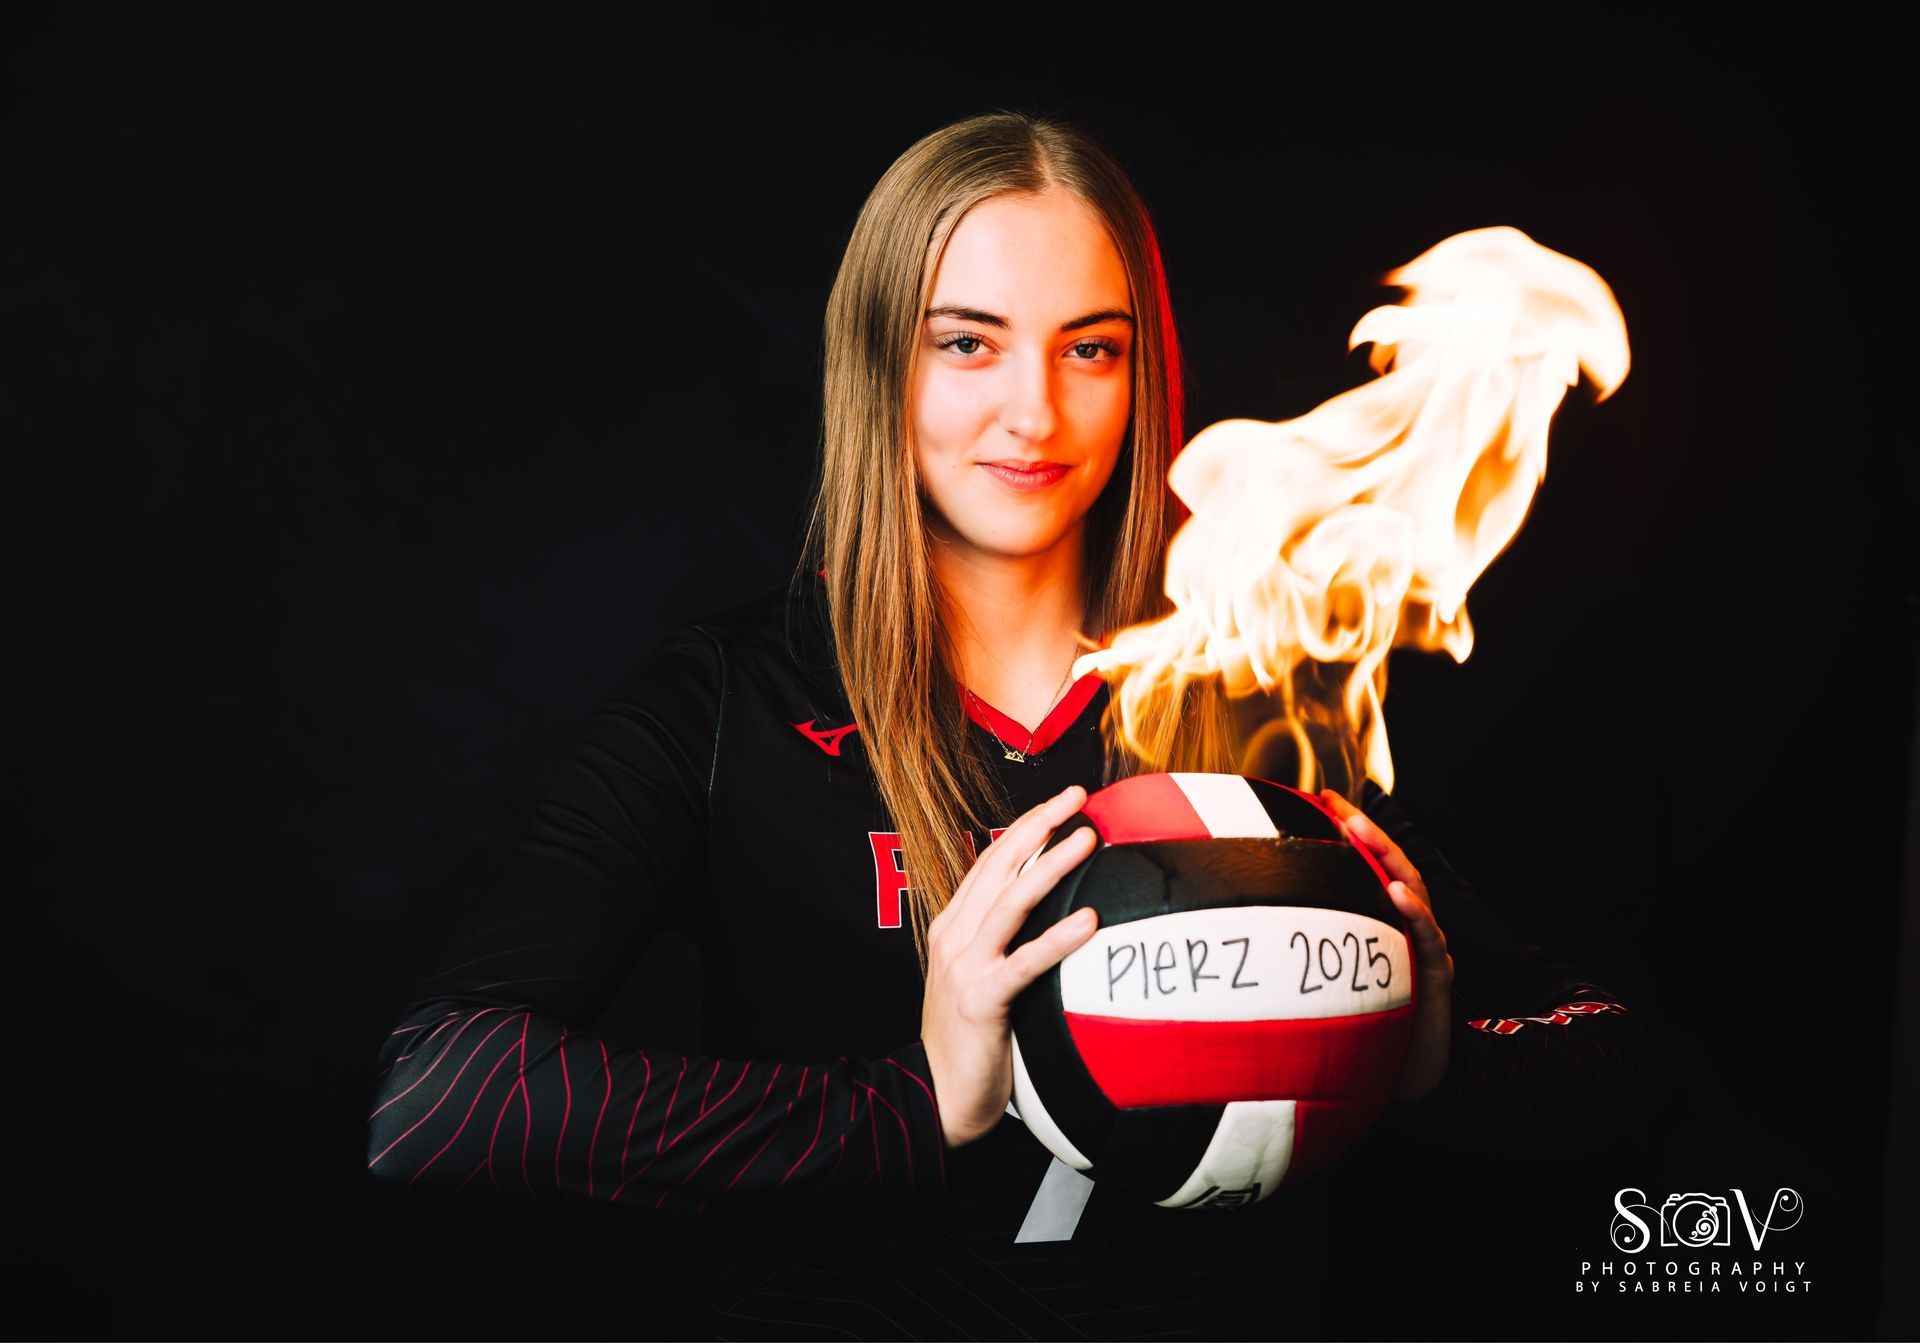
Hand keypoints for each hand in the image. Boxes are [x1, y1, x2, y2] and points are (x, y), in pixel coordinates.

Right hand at [921, 784, 1101, 1148]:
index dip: (1026, 827)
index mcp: (953, 927)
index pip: (991, 862)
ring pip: (1011, 902)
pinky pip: (1024, 963)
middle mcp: (954, 937)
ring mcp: (964, 967)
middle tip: (1078, 796)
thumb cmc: (969, 1041)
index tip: (1063, 801)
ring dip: (1050, 866)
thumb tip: (1058, 917)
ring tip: (1087, 839)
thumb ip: (1006, 945)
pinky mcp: (980, 1000)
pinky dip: (1057, 939)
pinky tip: (1088, 921)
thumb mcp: (983, 979)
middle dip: (1039, 826)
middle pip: (999, 867)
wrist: (933, 1097)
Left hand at [1318, 788, 1454, 1100]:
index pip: (1368, 865)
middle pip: (1392, 866)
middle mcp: (1406, 926)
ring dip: (1389, 857)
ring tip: (1364, 830)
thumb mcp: (1327, 982)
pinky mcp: (1438, 974)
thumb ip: (1300, 953)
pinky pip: (1430, 939)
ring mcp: (1425, 946)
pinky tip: (1399, 894)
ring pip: (1415, 890)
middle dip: (1367, 830)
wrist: (1409, 1072)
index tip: (1319, 796)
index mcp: (1382, 921)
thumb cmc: (1366, 1024)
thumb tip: (1241, 931)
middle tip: (1339, 804)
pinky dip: (1416, 913)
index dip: (1350, 829)